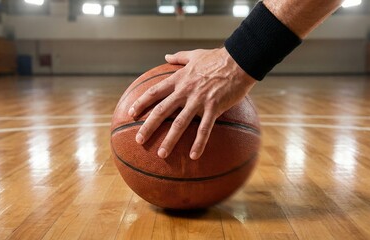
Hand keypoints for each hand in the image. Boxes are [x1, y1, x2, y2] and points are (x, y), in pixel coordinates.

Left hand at [128, 48, 255, 159]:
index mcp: (179, 79)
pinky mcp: (214, 107)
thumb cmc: (217, 57)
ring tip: (161, 154)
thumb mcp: (195, 54)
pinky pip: (205, 129)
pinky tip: (193, 156)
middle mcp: (185, 91)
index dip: (141, 103)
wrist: (239, 60)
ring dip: (169, 140)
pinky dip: (198, 143)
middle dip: (148, 126)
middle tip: (138, 140)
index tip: (131, 113)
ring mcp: (199, 100)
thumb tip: (166, 56)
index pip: (155, 92)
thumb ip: (179, 57)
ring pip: (180, 123)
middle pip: (162, 111)